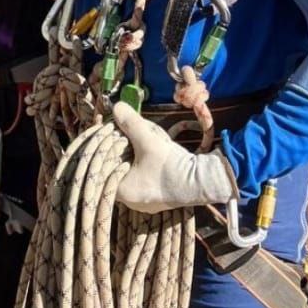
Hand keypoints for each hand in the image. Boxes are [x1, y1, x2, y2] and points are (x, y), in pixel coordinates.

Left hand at [112, 102, 237, 213]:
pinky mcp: (157, 197)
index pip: (102, 169)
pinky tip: (155, 154)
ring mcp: (145, 201)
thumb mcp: (148, 140)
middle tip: (130, 137)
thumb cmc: (172, 166)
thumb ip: (130, 123)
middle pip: (116, 168)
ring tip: (146, 143)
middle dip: (123, 150)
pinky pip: (143, 177)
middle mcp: (130, 201)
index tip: (111, 134)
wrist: (204, 182)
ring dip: (136, 156)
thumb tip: (116, 106)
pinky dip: (145, 164)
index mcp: (122, 192)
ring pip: (131, 172)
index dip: (105, 149)